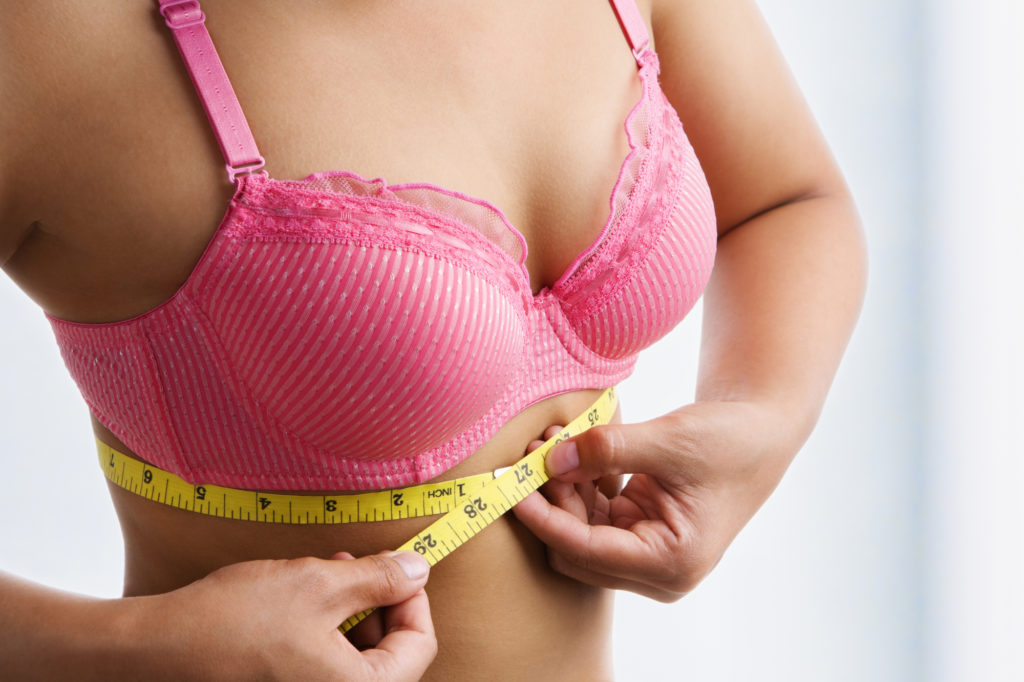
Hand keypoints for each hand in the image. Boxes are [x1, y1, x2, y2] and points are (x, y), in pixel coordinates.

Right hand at [139, 551, 435, 680]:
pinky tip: (302, 602)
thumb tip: (418, 569)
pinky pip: (323, 668)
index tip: (400, 567)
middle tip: (356, 565)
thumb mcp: (319, 585)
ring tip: (324, 575)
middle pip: (389, 656)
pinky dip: (325, 634)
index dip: (413, 598)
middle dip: (378, 603)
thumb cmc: (232, 623)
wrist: (155, 653)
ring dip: (351, 615)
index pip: (419, 646)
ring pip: (355, 660)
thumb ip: (379, 578)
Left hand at [512, 400, 797, 601]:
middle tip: (532, 453)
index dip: (544, 519)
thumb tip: (549, 461)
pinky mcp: (640, 535)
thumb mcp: (668, 440)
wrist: (760, 433)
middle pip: (576, 551)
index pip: (585, 551)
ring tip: (549, 442)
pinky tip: (566, 449)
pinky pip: (592, 519)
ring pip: (579, 535)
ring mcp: (647, 557)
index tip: (513, 486)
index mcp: (671, 563)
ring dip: (560, 492)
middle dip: (550, 504)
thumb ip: (607, 449)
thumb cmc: (728, 440)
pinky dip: (577, 487)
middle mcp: (658, 572)